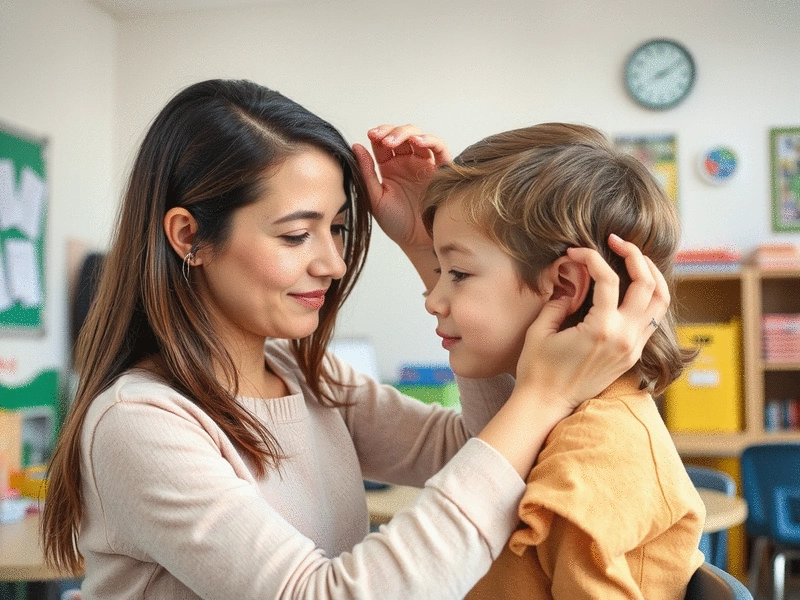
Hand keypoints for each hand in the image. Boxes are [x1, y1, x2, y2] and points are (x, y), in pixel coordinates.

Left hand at [352, 124, 450, 251]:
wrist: (418, 243)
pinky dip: (429, 140)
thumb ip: (366, 173)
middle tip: (380, 138)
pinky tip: (417, 142)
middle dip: (390, 132)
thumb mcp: (375, 199)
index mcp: (390, 168)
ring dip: (406, 134)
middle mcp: (408, 163)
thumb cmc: (397, 224)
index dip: (378, 134)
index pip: (383, 142)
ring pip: (419, 136)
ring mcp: (425, 165)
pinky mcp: (441, 170)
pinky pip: (439, 148)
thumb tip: (356, 146)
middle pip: (401, 134)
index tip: (370, 135)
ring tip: (393, 142)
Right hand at [514, 234, 668, 410]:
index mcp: (600, 330)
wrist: (546, 404)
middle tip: (617, 242)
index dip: (592, 257)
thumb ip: (559, 300)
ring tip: (635, 259)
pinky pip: (653, 320)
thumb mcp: (540, 330)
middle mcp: (624, 338)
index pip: (608, 279)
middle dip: (634, 255)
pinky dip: (649, 298)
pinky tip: (634, 286)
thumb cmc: (537, 369)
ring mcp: (632, 348)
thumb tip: (573, 279)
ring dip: (652, 275)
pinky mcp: (632, 356)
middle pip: (648, 284)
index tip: (575, 252)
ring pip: (660, 303)